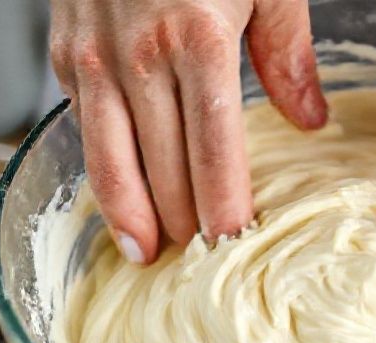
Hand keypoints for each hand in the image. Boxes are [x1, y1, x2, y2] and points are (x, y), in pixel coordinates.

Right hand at [50, 0, 326, 263]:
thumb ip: (287, 52)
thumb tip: (311, 120)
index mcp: (199, 41)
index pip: (214, 151)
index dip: (223, 207)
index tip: (233, 244)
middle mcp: (140, 56)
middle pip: (163, 167)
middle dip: (181, 222)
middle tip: (197, 268)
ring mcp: (94, 55)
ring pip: (110, 159)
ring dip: (128, 214)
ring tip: (145, 254)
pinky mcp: (65, 51)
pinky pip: (82, 125)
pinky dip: (99, 168)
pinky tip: (116, 198)